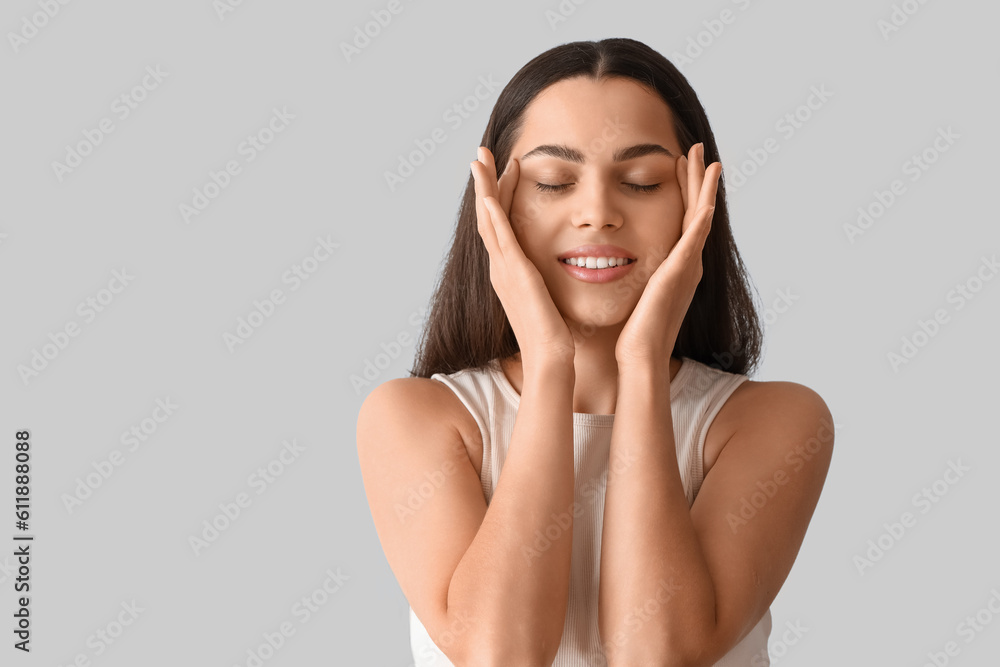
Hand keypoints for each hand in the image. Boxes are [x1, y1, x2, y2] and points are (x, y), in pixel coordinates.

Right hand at [471, 147, 575, 367]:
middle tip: (481, 154)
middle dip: (484, 183)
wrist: (551, 359)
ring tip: (480, 158)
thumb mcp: (551, 299)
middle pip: (487, 216)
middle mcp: (501, 267)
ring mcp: (504, 268)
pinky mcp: (513, 271)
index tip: (505, 169)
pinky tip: (488, 187)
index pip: (501, 225)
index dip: (499, 195)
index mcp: (510, 272)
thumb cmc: (556, 336)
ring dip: (483, 185)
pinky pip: (499, 233)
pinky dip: (491, 208)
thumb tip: (568, 269)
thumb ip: (551, 282)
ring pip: (488, 217)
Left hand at [614, 142, 721, 369]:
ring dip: (705, 188)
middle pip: (696, 211)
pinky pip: (695, 238)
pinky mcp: (680, 273)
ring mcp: (687, 268)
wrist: (638, 358)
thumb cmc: (630, 334)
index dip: (683, 190)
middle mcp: (686, 265)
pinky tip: (706, 198)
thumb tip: (606, 263)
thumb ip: (628, 275)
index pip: (682, 219)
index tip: (678, 163)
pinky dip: (703, 216)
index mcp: (674, 267)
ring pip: (701, 218)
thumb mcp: (630, 293)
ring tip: (708, 160)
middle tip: (698, 149)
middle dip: (697, 180)